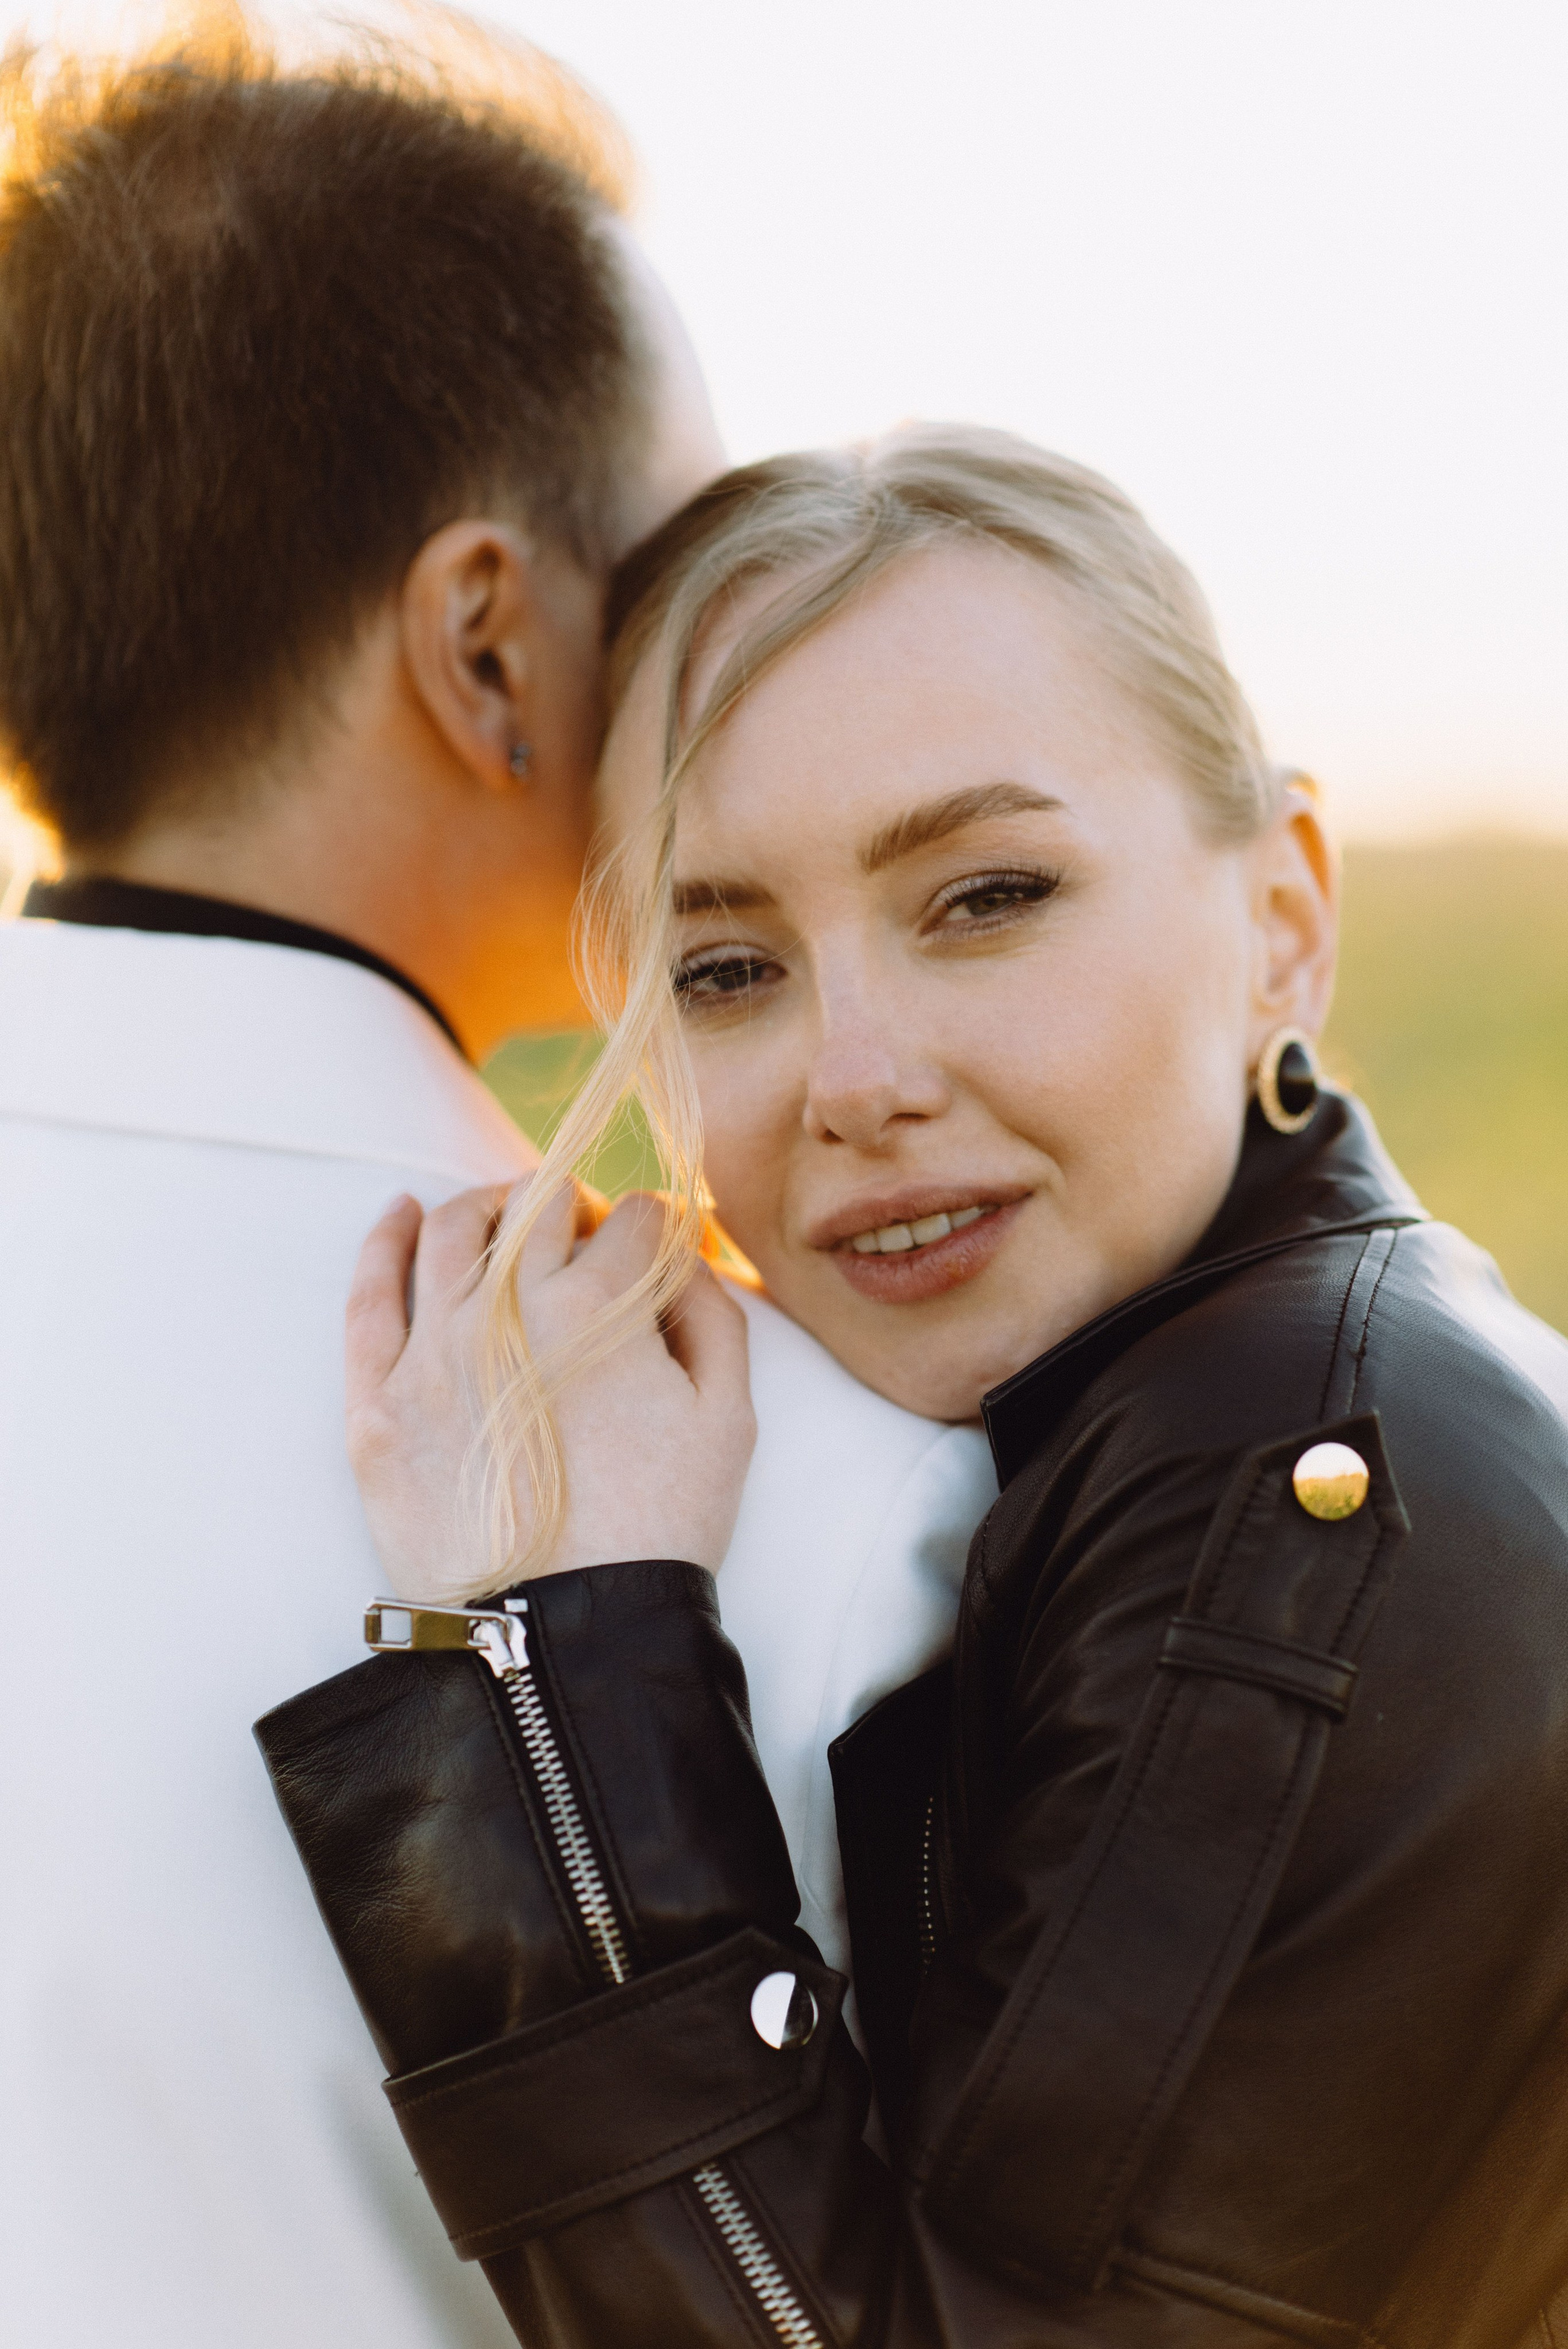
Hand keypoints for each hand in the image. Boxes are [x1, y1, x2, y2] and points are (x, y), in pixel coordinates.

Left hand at [345, 1182, 755, 1602]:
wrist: (566, 1637)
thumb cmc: (657, 1531)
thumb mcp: (728, 1418)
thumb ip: (713, 1315)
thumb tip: (683, 1253)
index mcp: (599, 1308)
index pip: (632, 1223)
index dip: (651, 1227)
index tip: (650, 1245)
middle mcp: (508, 1312)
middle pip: (541, 1211)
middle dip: (575, 1207)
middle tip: (588, 1232)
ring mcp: (432, 1355)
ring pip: (453, 1233)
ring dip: (491, 1207)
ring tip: (508, 1214)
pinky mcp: (378, 1404)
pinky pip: (369, 1297)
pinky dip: (384, 1241)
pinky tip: (401, 1213)